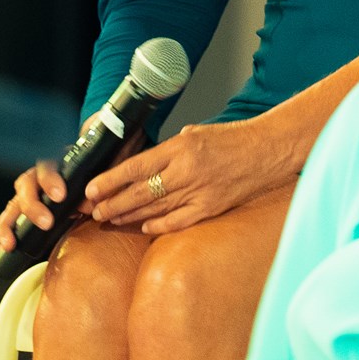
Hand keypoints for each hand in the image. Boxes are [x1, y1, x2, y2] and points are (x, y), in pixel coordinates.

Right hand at [0, 116, 144, 251]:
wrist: (87, 180)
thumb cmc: (90, 176)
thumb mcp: (95, 179)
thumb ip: (94, 189)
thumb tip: (91, 203)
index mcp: (56, 163)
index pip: (48, 164)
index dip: (51, 180)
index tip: (60, 196)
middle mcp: (37, 176)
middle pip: (26, 184)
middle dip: (34, 206)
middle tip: (47, 222)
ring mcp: (27, 192)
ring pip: (13, 202)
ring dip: (11, 223)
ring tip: (12, 242)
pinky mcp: (22, 209)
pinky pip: (8, 219)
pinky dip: (5, 232)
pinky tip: (7, 246)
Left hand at [85, 118, 292, 235]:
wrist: (267, 149)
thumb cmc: (234, 138)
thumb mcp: (196, 132)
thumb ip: (170, 149)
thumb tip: (146, 164)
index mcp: (182, 147)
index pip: (135, 167)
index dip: (110, 181)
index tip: (91, 189)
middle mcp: (187, 171)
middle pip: (140, 192)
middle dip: (112, 203)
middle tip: (93, 211)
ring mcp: (199, 192)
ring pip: (154, 209)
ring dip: (129, 215)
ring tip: (110, 219)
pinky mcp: (210, 208)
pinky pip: (177, 221)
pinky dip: (157, 225)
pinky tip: (142, 227)